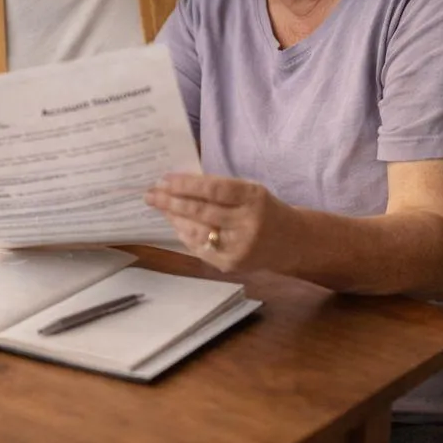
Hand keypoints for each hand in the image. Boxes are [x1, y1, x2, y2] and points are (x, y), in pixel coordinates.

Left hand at [146, 172, 295, 272]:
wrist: (292, 242)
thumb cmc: (264, 209)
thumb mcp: (249, 191)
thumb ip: (218, 189)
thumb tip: (177, 183)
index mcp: (253, 198)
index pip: (213, 190)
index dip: (186, 184)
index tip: (164, 179)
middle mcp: (247, 223)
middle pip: (201, 211)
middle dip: (171, 201)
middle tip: (151, 194)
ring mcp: (239, 247)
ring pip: (197, 232)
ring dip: (174, 218)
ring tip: (159, 207)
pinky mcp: (232, 264)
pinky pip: (200, 248)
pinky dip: (185, 235)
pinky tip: (175, 224)